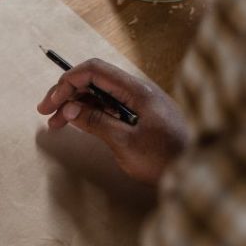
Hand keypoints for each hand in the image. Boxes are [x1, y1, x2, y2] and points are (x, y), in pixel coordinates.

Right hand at [37, 58, 186, 184]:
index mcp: (137, 90)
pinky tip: (78, 123)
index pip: (94, 71)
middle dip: (67, 93)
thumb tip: (69, 108)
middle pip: (94, 80)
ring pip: (100, 94)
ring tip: (56, 123)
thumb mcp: (125, 143)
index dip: (67, 82)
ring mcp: (140, 102)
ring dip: (76, 104)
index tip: (51, 103)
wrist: (200, 174)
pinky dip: (90, 112)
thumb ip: (96, 122)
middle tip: (45, 112)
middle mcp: (138, 91)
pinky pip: (110, 106)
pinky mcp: (141, 115)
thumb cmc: (167, 159)